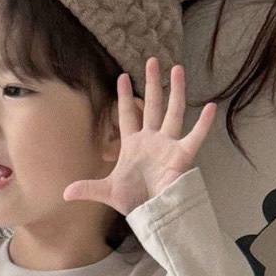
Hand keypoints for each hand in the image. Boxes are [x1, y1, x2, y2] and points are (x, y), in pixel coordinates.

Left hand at [62, 57, 216, 215]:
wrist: (152, 214)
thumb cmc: (134, 202)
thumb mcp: (107, 191)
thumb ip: (87, 187)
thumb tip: (64, 193)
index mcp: (133, 145)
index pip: (127, 115)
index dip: (124, 97)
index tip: (121, 76)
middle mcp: (152, 140)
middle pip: (153, 105)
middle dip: (152, 84)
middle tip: (153, 61)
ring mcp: (168, 146)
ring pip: (173, 112)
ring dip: (176, 91)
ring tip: (178, 69)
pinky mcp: (181, 156)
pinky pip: (195, 137)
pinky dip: (204, 124)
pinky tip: (212, 107)